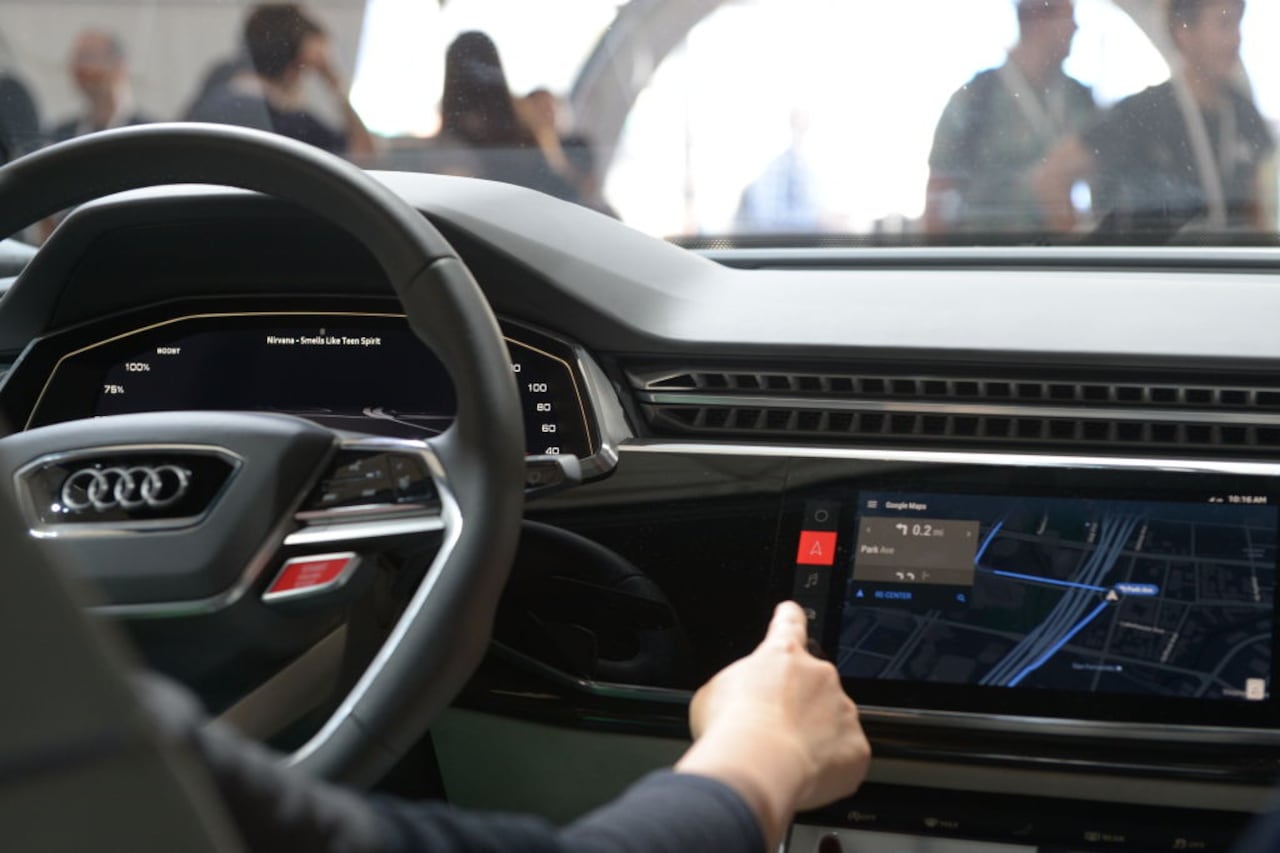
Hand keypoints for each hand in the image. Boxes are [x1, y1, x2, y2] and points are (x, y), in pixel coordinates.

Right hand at [676, 601, 869, 846]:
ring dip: (814, 735)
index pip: (789, 624)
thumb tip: (737, 700)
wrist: (759, 764)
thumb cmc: (732, 726)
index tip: (792, 611)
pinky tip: (805, 774)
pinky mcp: (856, 746)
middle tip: (771, 730)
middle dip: (797, 703)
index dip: (790, 617)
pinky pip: (846, 754)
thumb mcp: (713, 692)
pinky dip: (830, 766)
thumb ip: (736, 686)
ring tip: (784, 758)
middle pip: (813, 682)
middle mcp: (819, 675)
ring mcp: (842, 709)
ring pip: (832, 720)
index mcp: (782, 655)